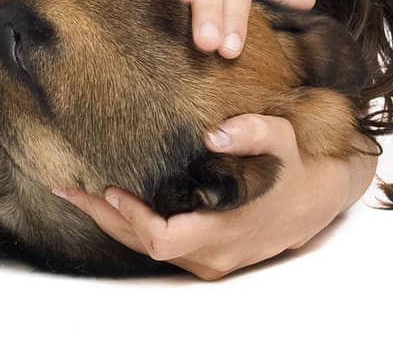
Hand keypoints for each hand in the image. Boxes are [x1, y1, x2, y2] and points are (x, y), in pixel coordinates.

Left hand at [53, 115, 377, 279]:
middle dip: (102, 217)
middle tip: (66, 186)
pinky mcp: (206, 252)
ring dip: (111, 221)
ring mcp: (209, 259)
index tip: (106, 187)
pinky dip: (131, 223)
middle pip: (143, 246)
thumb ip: (254, 133)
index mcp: (225, 232)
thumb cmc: (302, 167)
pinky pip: (160, 243)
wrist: (326, 196)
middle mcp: (212, 256)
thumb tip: (214, 133)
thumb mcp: (287, 141)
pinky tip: (110, 199)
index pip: (162, 238)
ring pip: (148, 248)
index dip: (130, 217)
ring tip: (76, 191)